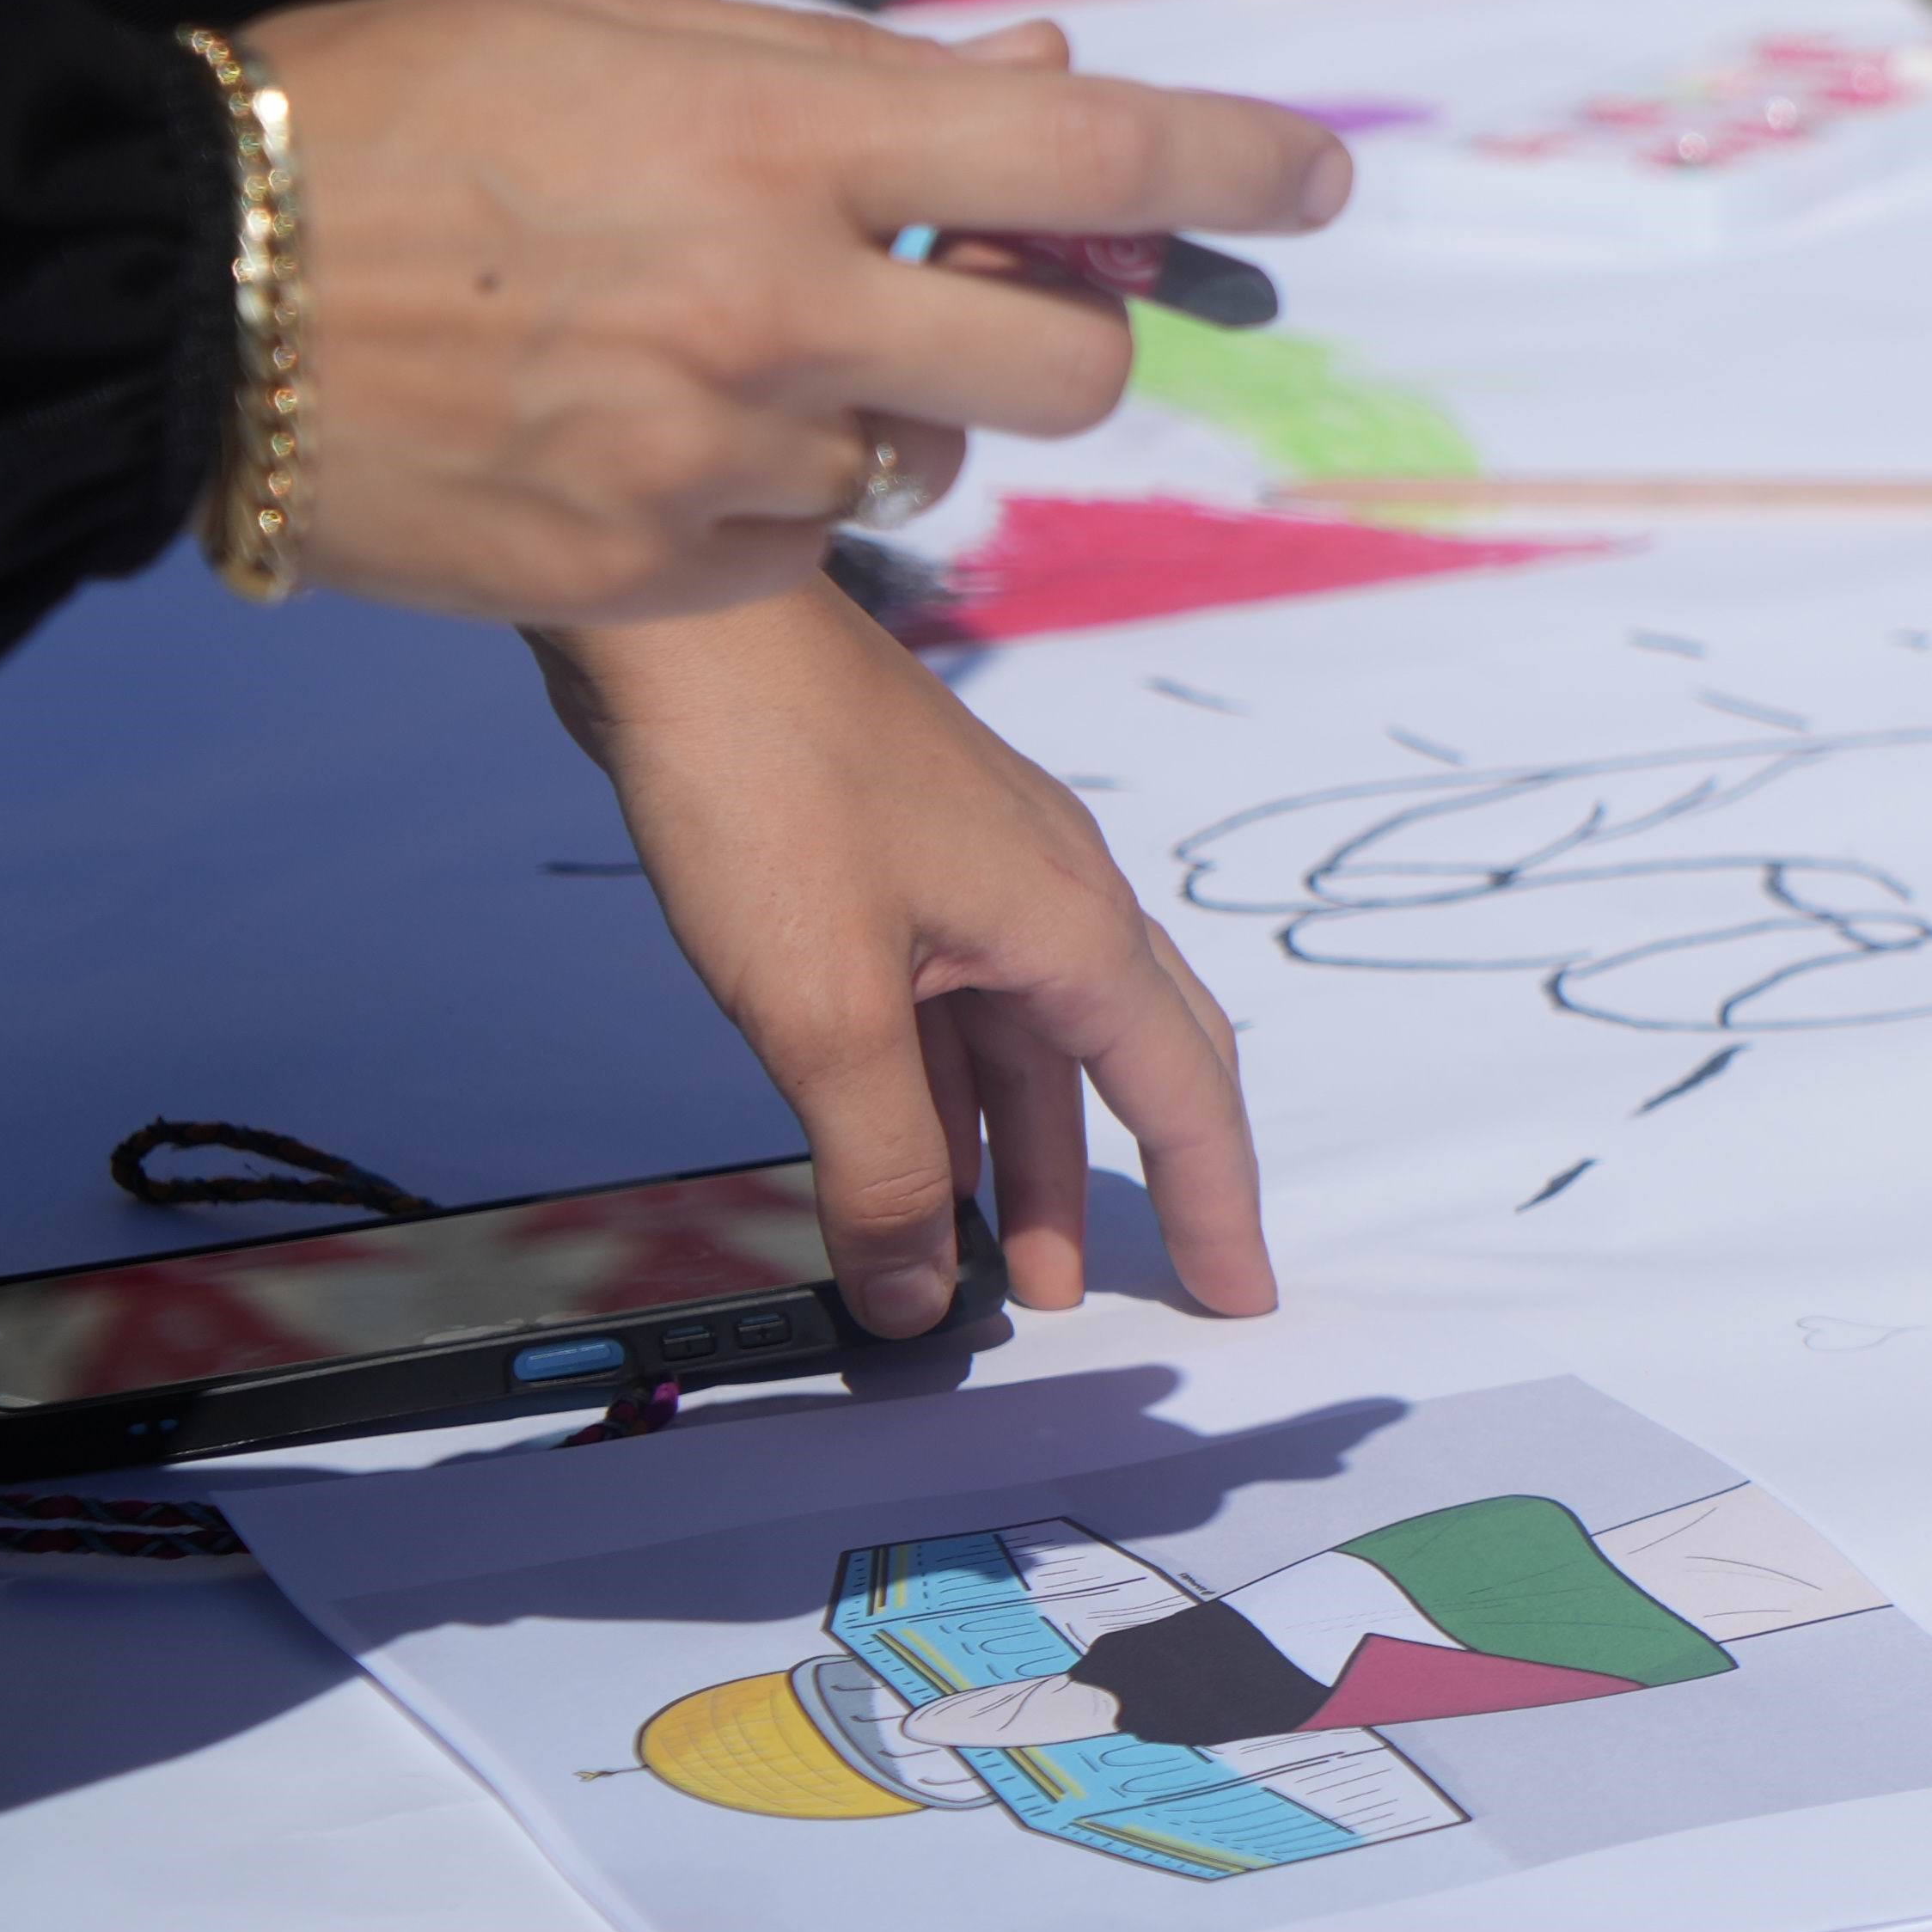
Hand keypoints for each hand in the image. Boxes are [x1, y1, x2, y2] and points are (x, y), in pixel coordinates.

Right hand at [243, 0, 1349, 625]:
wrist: (177, 276)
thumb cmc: (410, 110)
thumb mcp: (627, 26)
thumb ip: (848, 71)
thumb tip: (1050, 82)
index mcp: (782, 144)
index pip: (1092, 156)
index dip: (1238, 162)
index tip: (1320, 174)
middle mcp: (774, 306)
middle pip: (1070, 367)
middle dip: (1057, 332)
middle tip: (977, 292)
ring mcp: (712, 454)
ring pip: (935, 466)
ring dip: (888, 416)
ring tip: (737, 348)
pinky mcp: (647, 567)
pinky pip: (806, 547)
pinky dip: (771, 498)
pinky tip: (655, 431)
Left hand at [539, 580, 1277, 1331]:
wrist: (689, 631)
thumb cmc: (772, 787)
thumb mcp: (823, 1009)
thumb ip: (878, 1164)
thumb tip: (916, 1298)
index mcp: (1074, 929)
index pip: (1187, 1094)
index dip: (1218, 1207)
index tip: (1242, 1300)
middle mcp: (1055, 898)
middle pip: (1138, 1060)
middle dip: (1142, 1185)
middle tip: (1146, 1290)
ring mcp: (984, 874)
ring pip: (1035, 1042)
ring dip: (1026, 1153)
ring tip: (1007, 1263)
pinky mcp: (910, 863)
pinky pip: (964, 1007)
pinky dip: (953, 1095)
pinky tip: (913, 1152)